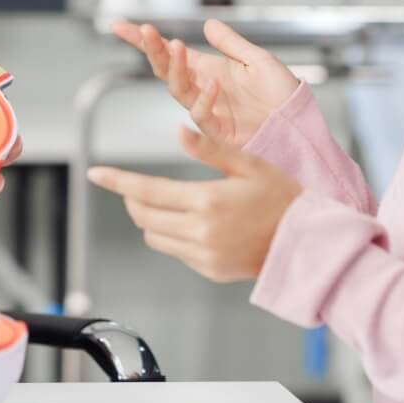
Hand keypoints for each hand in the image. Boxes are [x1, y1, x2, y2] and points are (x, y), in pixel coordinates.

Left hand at [87, 126, 301, 282]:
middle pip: (144, 215)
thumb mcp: (248, 164)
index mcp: (207, 201)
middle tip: (137, 186)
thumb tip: (178, 132)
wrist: (308, 243)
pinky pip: (175, 252)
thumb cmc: (283, 199)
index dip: (117, 181)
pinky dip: (172, 236)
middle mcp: (201, 232)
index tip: (96, 174)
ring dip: (150, 218)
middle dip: (133, 198)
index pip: (147, 191)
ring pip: (154, 236)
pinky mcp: (209, 270)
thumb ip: (209, 149)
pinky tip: (192, 223)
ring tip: (168, 203)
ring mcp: (204, 255)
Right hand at [111, 19, 298, 147]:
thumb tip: (207, 25)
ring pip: (178, 89)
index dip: (145, 42)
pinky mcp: (218, 131)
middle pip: (166, 69)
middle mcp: (202, 89)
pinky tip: (211, 82)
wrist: (301, 126)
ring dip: (175, 67)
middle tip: (146, 31)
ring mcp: (208, 110)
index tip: (120, 26)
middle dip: (153, 50)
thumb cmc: (282, 96)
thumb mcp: (259, 60)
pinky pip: (202, 114)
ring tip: (178, 46)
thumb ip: (232, 44)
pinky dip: (203, 98)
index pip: (169, 53)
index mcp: (208, 70)